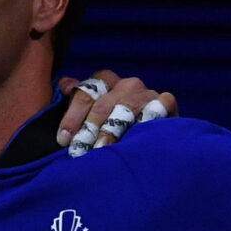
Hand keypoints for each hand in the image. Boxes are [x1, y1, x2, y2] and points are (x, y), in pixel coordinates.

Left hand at [55, 69, 178, 156]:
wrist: (152, 136)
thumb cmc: (113, 124)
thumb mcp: (91, 111)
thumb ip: (76, 99)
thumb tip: (64, 85)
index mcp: (104, 81)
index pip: (85, 94)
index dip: (72, 117)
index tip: (63, 139)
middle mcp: (126, 84)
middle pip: (103, 104)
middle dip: (88, 129)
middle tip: (79, 149)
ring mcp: (147, 92)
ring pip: (125, 108)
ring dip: (111, 130)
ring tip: (101, 148)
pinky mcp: (167, 102)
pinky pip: (156, 109)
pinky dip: (145, 121)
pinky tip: (134, 138)